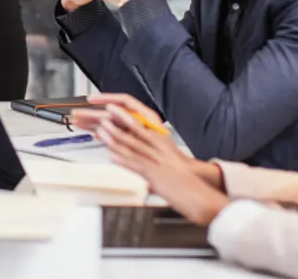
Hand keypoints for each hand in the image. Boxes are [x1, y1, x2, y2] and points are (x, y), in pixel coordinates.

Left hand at [75, 94, 227, 226]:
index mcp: (161, 141)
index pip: (140, 122)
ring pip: (131, 144)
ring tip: (101, 131)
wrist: (197, 191)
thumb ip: (150, 150)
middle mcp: (158, 147)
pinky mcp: (152, 174)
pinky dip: (121, 159)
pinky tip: (111, 155)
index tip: (111, 106)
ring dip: (114, 137)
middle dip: (116, 121)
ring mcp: (154, 160)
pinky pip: (134, 164)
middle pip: (134, 129)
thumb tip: (132, 148)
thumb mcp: (166, 158)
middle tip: (101, 115)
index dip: (124, 113)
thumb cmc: (182, 177)